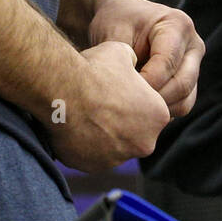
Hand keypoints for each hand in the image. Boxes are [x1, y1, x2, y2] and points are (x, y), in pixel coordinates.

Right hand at [46, 40, 170, 171]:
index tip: (116, 91)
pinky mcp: (93, 168)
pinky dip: (84, 144)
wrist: (62, 90)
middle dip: (120, 121)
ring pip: (113, 146)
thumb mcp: (123, 53)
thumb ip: (134, 63)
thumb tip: (132, 63)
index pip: (150, 110)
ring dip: (102, 134)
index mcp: (159, 116)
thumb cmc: (95, 69)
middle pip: (134, 132)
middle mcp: (144, 143)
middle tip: (100, 103)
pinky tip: (74, 125)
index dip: (133, 99)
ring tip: (84, 113)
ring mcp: (118, 159)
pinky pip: (91, 156)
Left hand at [87, 0, 204, 116]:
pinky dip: (162, 111)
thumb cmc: (116, 22)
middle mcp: (193, 45)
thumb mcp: (113, 36)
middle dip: (153, 101)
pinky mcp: (190, 80)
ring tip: (131, 108)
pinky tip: (140, 107)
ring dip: (159, 110)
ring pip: (185, 100)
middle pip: (182, 84)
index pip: (166, 64)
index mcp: (177, 25)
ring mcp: (194, 64)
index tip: (120, 92)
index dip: (143, 84)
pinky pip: (182, 105)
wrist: (122, 16)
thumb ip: (121, 63)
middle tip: (126, 107)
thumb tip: (123, 96)